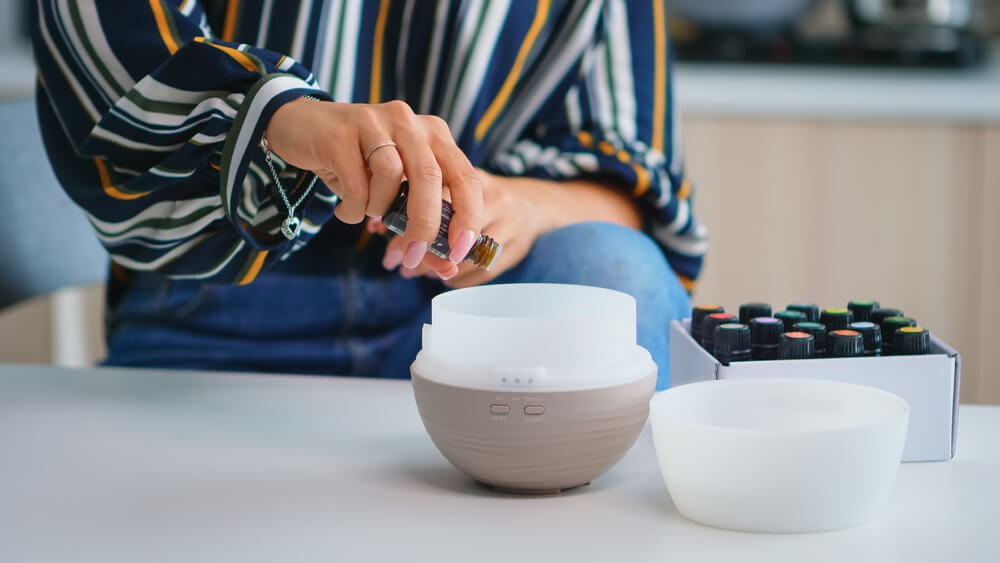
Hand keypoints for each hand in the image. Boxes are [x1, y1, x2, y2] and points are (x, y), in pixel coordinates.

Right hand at [264, 98, 482, 277]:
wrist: (301, 128)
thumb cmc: (358, 165)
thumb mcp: (394, 193)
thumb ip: (422, 227)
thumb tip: (448, 270)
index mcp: (433, 135)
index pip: (465, 176)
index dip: (467, 215)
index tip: (460, 251)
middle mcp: (410, 122)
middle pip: (430, 177)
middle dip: (424, 225)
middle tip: (413, 255)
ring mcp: (376, 121)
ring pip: (390, 176)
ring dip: (379, 208)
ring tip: (366, 209)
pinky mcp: (343, 131)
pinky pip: (356, 183)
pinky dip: (353, 209)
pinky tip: (346, 209)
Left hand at [373, 169, 552, 285]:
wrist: (534, 205)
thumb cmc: (482, 195)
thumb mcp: (457, 184)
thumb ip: (421, 198)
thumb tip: (376, 226)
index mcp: (475, 177)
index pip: (440, 200)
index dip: (412, 225)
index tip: (389, 240)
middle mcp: (497, 199)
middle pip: (454, 232)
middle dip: (423, 252)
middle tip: (399, 263)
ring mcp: (511, 225)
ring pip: (467, 257)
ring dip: (436, 269)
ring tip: (413, 272)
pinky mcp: (518, 250)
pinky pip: (482, 273)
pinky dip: (458, 279)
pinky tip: (441, 276)